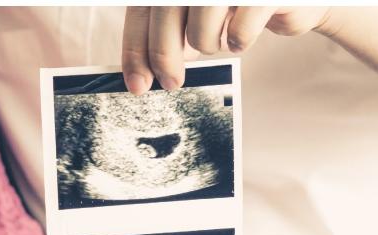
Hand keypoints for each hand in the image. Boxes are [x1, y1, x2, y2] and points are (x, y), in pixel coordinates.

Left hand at [122, 6, 333, 93]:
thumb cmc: (236, 7)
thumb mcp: (194, 17)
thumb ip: (166, 35)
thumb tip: (141, 73)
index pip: (142, 8)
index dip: (136, 47)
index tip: (136, 83)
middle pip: (165, 12)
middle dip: (163, 55)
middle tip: (170, 83)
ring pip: (200, 24)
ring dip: (206, 43)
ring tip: (218, 39)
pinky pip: (239, 31)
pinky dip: (238, 41)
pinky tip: (241, 36)